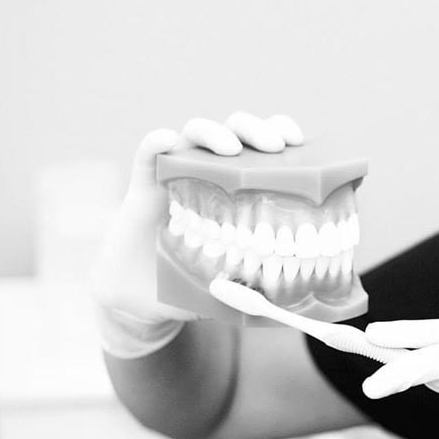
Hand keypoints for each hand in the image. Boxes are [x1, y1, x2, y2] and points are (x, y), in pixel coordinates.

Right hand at [91, 112, 304, 356]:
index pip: (262, 146)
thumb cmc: (196, 285)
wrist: (144, 300)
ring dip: (214, 134)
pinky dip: (156, 142)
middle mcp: (209, 173)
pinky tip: (167, 140)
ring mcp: (175, 175)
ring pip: (194, 134)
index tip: (296, 142)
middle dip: (255, 129)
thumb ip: (259, 292)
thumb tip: (294, 309)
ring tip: (231, 150)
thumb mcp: (234, 289)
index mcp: (238, 188)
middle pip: (234, 131)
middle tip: (274, 147)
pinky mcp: (142, 186)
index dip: (279, 133)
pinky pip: (147, 155)